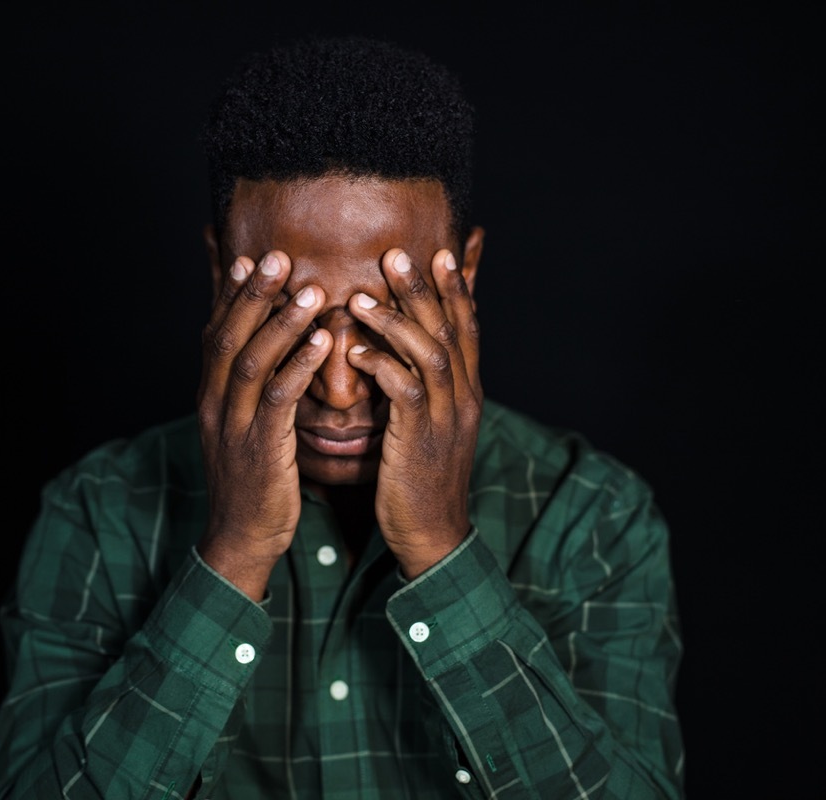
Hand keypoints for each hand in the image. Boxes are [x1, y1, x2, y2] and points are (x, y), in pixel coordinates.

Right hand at [196, 251, 329, 599]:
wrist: (242, 537)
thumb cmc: (253, 479)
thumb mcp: (243, 427)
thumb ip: (252, 389)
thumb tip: (267, 350)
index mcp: (210, 397)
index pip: (215, 334)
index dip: (231, 295)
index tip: (249, 258)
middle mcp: (215, 405)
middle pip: (228, 337)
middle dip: (252, 294)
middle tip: (277, 256)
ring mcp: (234, 427)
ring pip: (252, 362)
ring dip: (281, 322)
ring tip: (309, 289)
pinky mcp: (260, 449)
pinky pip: (279, 399)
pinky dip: (299, 366)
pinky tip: (322, 342)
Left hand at [346, 248, 481, 578]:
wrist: (433, 535)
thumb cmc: (421, 479)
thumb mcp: (431, 427)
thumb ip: (423, 387)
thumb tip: (405, 355)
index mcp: (468, 393)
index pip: (469, 329)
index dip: (457, 289)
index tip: (440, 253)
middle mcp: (464, 399)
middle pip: (451, 331)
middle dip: (425, 290)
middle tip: (398, 254)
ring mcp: (446, 419)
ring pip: (431, 354)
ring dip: (398, 321)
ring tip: (365, 296)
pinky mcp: (420, 440)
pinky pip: (405, 392)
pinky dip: (383, 366)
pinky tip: (356, 351)